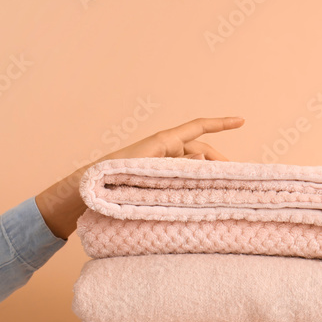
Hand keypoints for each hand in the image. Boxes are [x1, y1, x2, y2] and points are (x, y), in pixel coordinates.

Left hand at [34, 116, 244, 239]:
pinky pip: (181, 180)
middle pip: (200, 151)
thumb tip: (201, 157)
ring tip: (221, 193)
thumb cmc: (104, 180)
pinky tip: (200, 200)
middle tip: (236, 179)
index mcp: (160, 143)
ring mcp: (158, 167)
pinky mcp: (153, 182)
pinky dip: (193, 187)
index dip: (221, 124)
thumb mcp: (143, 170)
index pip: (197, 128)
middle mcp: (162, 152)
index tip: (242, 121)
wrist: (78, 197)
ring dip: (206, 178)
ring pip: (192, 168)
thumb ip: (175, 164)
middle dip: (219, 162)